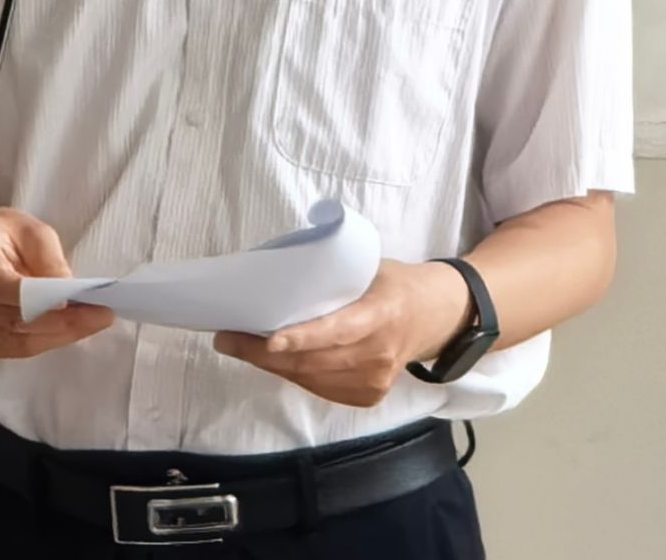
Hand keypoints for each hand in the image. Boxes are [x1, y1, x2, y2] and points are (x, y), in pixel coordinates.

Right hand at [0, 207, 115, 359]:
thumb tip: (67, 289)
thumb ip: (47, 256)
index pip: (3, 288)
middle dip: (64, 321)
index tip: (74, 301)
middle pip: (17, 321)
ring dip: (61, 335)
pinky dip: (48, 341)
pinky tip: (72, 330)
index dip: (40, 300)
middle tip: (102, 314)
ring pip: (21, 342)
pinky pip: (17, 349)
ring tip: (95, 322)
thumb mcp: (26, 228)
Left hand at [213, 261, 473, 407]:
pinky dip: (295, 374)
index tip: (269, 339)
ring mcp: (376, 380)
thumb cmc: (394, 284)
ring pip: (311, 378)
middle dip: (263, 352)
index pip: (337, 331)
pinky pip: (321, 388)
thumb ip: (332, 275)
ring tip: (240, 346)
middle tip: (227, 337)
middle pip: (314, 361)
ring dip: (272, 364)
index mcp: (381, 313)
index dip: (302, 338)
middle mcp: (379, 353)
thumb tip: (276, 270)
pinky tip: (275, 359)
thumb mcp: (370, 268)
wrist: (438, 317)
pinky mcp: (369, 396)